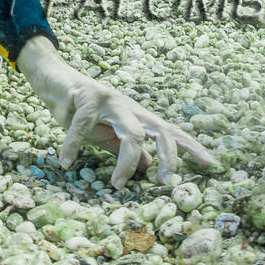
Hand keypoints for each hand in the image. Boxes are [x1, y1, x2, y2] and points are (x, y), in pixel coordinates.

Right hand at [17, 38, 216, 187]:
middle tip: (166, 182)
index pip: (169, 132)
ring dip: (127, 161)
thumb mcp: (105, 135)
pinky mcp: (88, 95)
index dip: (190, 146)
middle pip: (161, 129)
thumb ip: (125, 148)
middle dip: (169, 155)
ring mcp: (111, 99)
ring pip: (133, 131)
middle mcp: (129, 107)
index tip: (211, 165)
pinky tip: (66, 161)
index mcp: (136, 117)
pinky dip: (74, 145)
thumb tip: (147, 166)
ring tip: (117, 184)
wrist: (53, 79)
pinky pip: (84, 125)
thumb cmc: (79, 110)